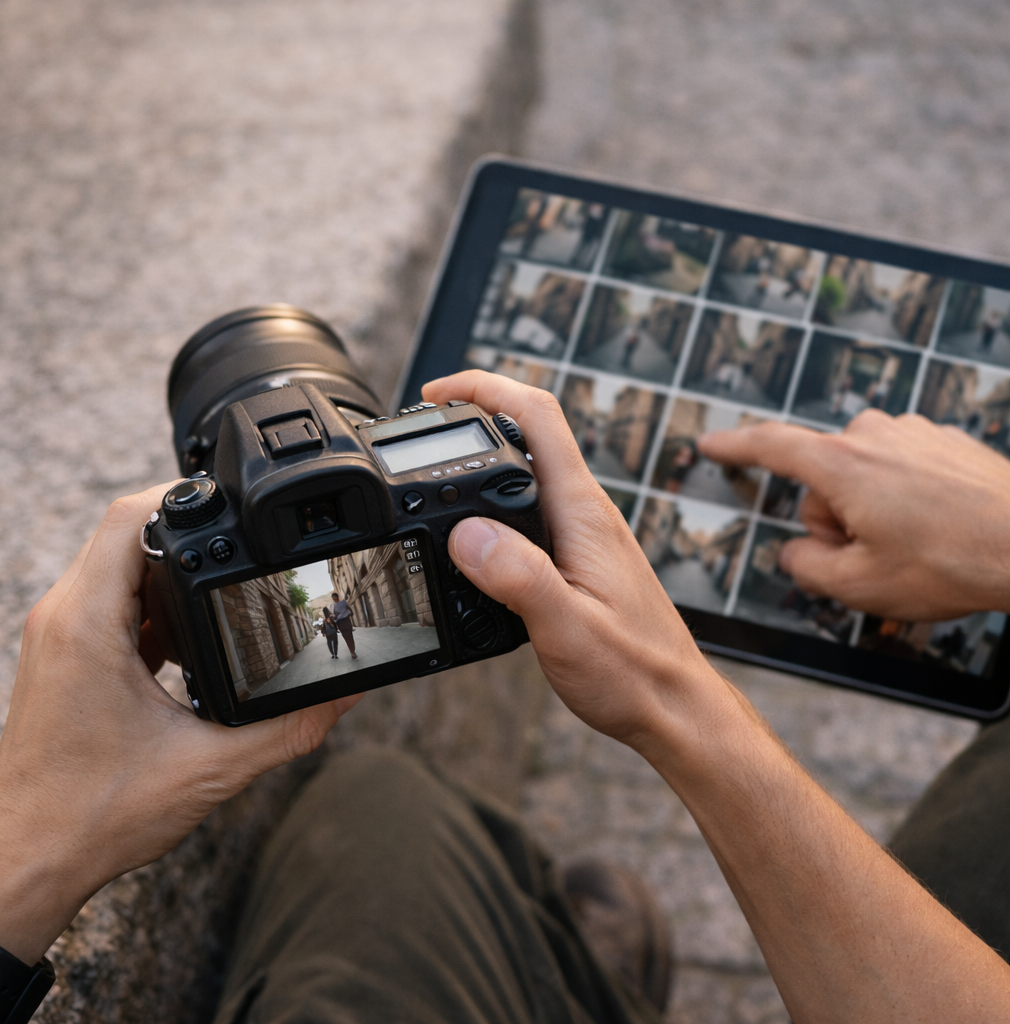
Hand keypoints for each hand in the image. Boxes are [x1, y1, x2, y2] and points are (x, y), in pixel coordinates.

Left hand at [0, 483, 360, 963]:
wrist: (25, 859)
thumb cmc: (91, 816)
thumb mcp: (211, 768)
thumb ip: (289, 727)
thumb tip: (345, 695)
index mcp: (89, 625)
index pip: (129, 517)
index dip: (184, 492)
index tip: (232, 500)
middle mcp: (63, 617)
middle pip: (127, 532)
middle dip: (190, 530)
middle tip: (243, 548)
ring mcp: (59, 634)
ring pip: (118, 565)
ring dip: (171, 571)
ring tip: (224, 594)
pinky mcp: (65, 654)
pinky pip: (111, 600)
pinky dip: (154, 605)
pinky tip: (190, 641)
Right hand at [421, 372, 723, 747]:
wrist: (673, 706)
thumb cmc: (635, 673)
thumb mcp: (568, 628)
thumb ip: (518, 577)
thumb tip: (467, 532)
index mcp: (584, 513)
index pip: (537, 417)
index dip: (484, 389)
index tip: (437, 392)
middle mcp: (586, 513)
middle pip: (530, 434)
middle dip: (474, 414)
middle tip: (426, 425)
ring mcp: (585, 534)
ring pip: (529, 474)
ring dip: (482, 460)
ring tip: (436, 471)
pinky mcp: (580, 558)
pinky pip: (531, 512)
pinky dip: (493, 505)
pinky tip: (472, 534)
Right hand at [697, 410, 1009, 619]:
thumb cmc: (956, 561)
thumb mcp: (859, 586)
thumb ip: (806, 568)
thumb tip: (799, 552)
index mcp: (843, 465)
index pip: (770, 446)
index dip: (734, 447)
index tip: (711, 443)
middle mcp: (875, 436)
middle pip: (823, 479)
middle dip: (836, 519)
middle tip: (871, 556)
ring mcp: (914, 433)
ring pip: (864, 475)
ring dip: (872, 510)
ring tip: (913, 545)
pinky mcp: (944, 440)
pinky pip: (901, 468)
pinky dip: (906, 498)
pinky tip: (936, 528)